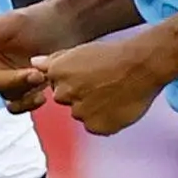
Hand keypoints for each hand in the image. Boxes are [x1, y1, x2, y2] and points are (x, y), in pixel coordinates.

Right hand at [0, 4, 60, 109]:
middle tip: (36, 73)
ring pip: (7, 96)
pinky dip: (29, 104)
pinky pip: (19, 105)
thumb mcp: (11, 23)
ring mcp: (7, 78)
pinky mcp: (24, 88)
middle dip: (14, 81)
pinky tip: (43, 96)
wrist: (65, 25)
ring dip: (24, 91)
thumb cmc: (37, 18)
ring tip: (43, 77)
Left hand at [35, 30, 168, 135]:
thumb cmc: (114, 55)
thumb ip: (54, 60)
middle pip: (67, 101)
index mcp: (58, 74)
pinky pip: (97, 127)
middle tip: (102, 85)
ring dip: (93, 109)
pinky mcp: (97, 127)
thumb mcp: (81, 51)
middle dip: (81, 96)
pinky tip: (117, 105)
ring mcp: (80, 112)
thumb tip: (34, 63)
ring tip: (113, 94)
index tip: (91, 75)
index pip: (56, 85)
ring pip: (82, 115)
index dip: (74, 81)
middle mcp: (64, 95)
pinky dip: (106, 120)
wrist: (143, 65)